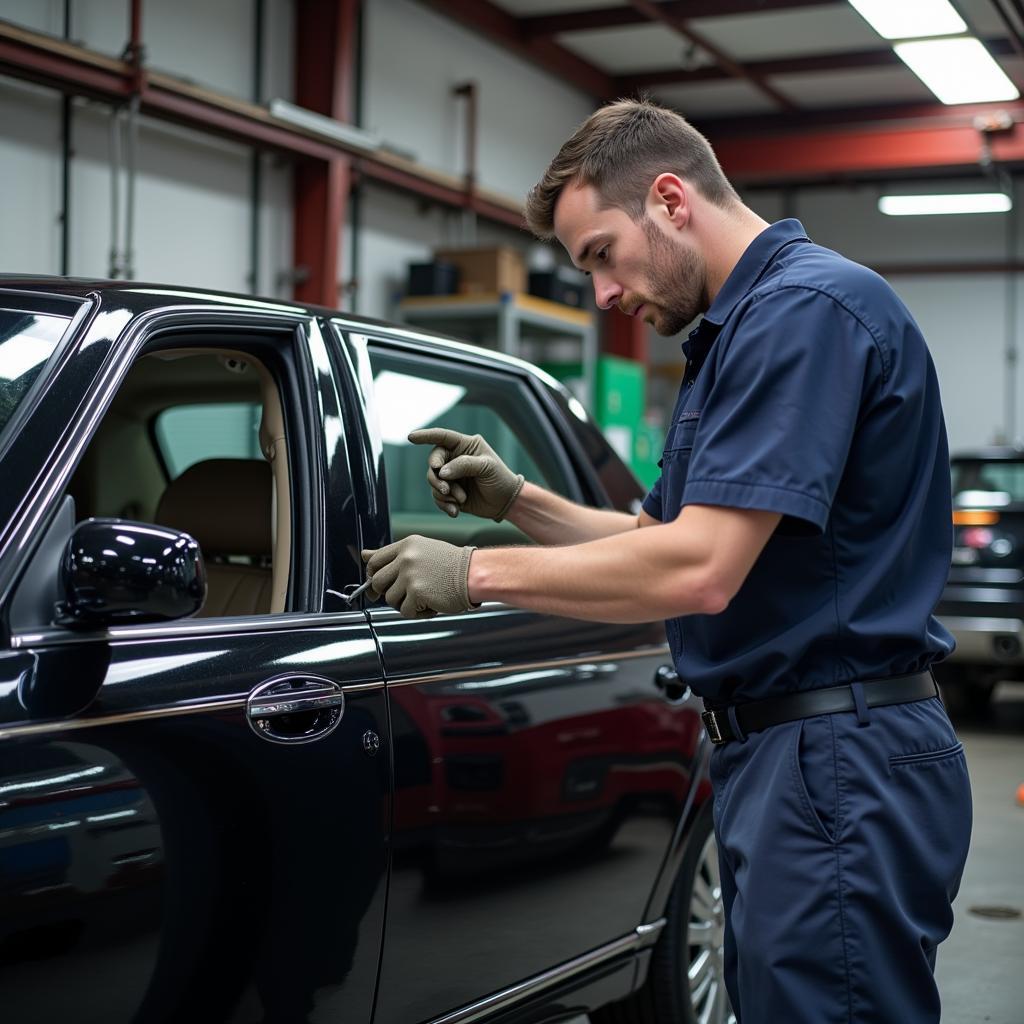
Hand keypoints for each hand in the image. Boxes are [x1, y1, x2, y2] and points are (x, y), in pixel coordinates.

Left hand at [362, 535, 475, 617]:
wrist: (474, 573)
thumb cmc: (452, 565)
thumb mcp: (421, 551)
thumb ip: (393, 555)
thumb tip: (364, 554)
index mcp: (407, 545)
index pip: (375, 561)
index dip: (373, 576)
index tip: (377, 585)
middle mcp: (406, 558)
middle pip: (377, 581)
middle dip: (385, 592)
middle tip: (402, 595)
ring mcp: (410, 575)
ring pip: (390, 599)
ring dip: (404, 603)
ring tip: (422, 598)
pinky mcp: (417, 593)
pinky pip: (404, 611)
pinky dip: (417, 613)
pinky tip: (430, 605)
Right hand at [408, 427, 524, 520]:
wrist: (505, 502)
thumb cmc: (500, 478)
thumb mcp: (486, 467)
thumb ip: (464, 465)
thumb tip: (442, 471)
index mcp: (465, 445)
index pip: (442, 437)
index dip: (425, 436)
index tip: (411, 437)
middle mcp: (455, 459)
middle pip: (433, 463)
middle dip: (436, 477)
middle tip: (447, 489)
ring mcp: (452, 476)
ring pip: (434, 482)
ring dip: (443, 493)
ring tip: (460, 500)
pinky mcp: (450, 493)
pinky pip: (438, 497)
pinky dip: (444, 505)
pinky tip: (456, 511)